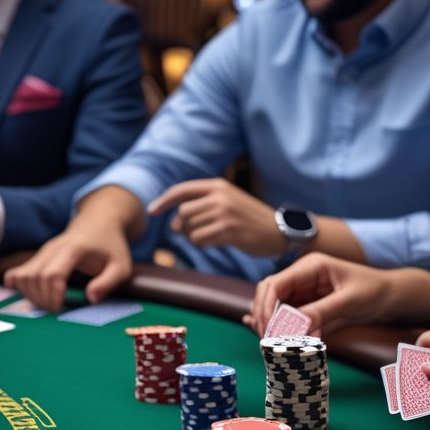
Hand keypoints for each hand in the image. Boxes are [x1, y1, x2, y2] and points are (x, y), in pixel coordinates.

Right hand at [3, 225, 131, 311]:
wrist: (99, 221)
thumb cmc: (111, 246)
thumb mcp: (121, 266)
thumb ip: (108, 283)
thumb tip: (90, 299)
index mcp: (73, 250)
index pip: (53, 274)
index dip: (52, 295)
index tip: (61, 307)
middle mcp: (53, 248)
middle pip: (35, 277)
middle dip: (42, 300)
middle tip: (57, 310)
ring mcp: (43, 252)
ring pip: (24, 276)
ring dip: (31, 296)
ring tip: (49, 304)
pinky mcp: (38, 256)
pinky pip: (20, 272)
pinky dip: (19, 285)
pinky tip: (26, 293)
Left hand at [148, 178, 284, 256]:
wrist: (278, 231)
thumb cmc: (248, 218)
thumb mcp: (227, 201)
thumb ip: (202, 205)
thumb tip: (173, 222)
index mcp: (218, 185)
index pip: (181, 190)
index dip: (163, 201)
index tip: (151, 211)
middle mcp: (220, 196)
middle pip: (182, 213)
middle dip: (181, 226)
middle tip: (192, 233)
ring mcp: (225, 213)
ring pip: (189, 227)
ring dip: (191, 236)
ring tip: (208, 237)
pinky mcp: (229, 231)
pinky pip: (199, 239)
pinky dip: (201, 243)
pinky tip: (214, 242)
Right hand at [244, 254, 429, 337]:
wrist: (392, 296)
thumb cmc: (375, 291)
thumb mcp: (349, 301)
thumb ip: (321, 311)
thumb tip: (294, 327)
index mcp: (310, 267)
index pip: (275, 283)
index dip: (266, 306)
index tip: (268, 329)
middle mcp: (301, 277)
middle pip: (268, 294)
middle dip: (264, 316)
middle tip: (268, 340)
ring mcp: (303, 291)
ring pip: (274, 307)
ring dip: (271, 325)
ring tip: (273, 344)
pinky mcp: (307, 306)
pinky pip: (286, 317)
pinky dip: (280, 328)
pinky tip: (271, 338)